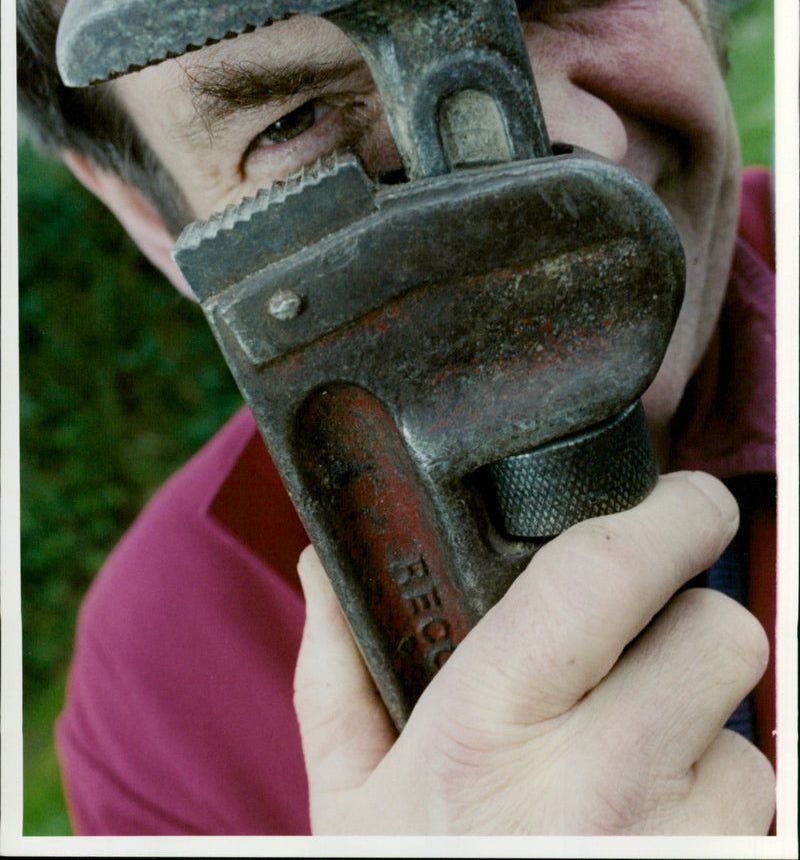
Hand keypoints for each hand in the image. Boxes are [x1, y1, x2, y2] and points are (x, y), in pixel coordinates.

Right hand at [294, 471, 774, 834]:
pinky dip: (716, 802)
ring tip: (625, 770)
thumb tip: (327, 556)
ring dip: (703, 731)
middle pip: (723, 636)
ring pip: (749, 733)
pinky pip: (758, 810)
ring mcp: (673, 850)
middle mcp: (592, 789)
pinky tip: (648, 828)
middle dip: (696, 622)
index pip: (601, 574)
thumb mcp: (346, 787)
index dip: (667, 515)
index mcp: (483, 731)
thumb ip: (337, 657)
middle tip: (647, 641)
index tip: (685, 497)